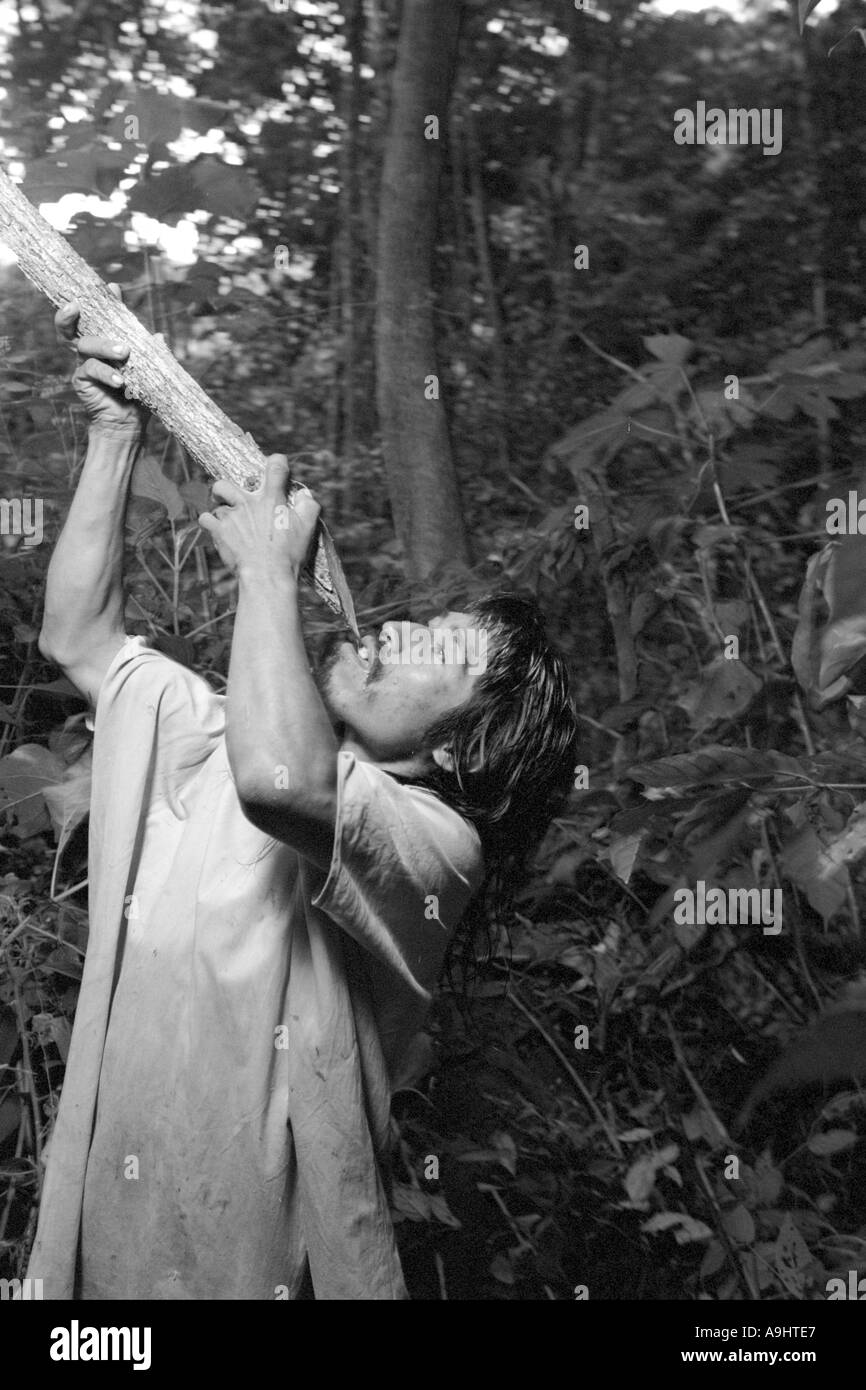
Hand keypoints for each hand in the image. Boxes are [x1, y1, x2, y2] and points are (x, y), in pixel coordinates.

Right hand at [56, 284, 147, 437]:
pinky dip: (106, 373)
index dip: (105, 301)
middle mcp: (93, 348)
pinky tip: (119, 381)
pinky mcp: (81, 380)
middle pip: (81, 324)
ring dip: (104, 345)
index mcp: (108, 341)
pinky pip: (89, 369)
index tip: (114, 287)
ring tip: (123, 353)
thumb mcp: (151, 372)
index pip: (104, 317)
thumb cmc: (139, 396)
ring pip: (85, 344)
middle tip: (99, 306)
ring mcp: (84, 362)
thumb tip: (159, 336)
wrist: (129, 425)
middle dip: (84, 312)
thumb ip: (154, 354)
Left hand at [198, 455, 320, 581]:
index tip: (278, 465)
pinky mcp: (219, 531)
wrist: (266, 574)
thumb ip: (309, 506)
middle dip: (225, 490)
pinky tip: (217, 530)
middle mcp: (248, 503)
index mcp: (272, 500)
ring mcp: (231, 516)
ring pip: (217, 505)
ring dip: (222, 513)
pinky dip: (210, 523)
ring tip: (230, 524)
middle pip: (225, 484)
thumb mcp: (307, 528)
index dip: (277, 462)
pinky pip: (206, 519)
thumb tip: (305, 494)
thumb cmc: (288, 553)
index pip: (275, 468)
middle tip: (230, 499)